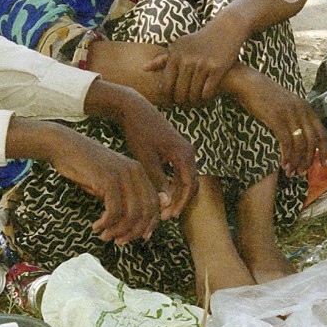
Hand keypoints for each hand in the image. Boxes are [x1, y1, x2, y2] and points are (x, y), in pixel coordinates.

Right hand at [11, 120, 162, 245]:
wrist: (64, 146)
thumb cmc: (84, 166)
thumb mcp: (109, 181)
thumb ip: (123, 196)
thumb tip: (135, 222)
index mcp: (138, 172)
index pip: (154, 203)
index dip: (150, 224)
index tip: (140, 237)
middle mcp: (135, 172)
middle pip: (146, 211)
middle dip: (134, 232)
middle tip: (120, 242)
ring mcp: (122, 175)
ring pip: (131, 214)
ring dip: (118, 231)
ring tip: (105, 236)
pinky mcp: (108, 180)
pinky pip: (114, 211)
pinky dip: (106, 224)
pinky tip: (96, 227)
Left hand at [112, 94, 197, 219]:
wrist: (135, 109)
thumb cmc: (139, 132)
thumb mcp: (147, 159)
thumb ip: (158, 180)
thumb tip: (167, 202)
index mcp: (184, 154)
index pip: (190, 186)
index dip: (181, 203)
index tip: (168, 216)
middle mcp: (189, 152)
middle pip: (191, 184)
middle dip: (179, 202)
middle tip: (165, 217)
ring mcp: (184, 151)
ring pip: (185, 180)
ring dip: (176, 195)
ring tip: (161, 209)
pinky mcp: (177, 151)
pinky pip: (180, 173)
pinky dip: (172, 185)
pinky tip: (160, 194)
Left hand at [145, 20, 245, 104]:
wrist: (225, 30)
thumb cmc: (199, 40)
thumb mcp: (180, 46)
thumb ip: (162, 59)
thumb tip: (143, 68)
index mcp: (175, 55)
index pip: (166, 85)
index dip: (168, 96)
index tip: (172, 98)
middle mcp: (187, 60)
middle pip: (180, 92)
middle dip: (181, 101)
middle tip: (184, 102)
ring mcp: (203, 65)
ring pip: (194, 94)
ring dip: (194, 100)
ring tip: (195, 100)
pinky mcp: (217, 69)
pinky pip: (207, 92)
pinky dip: (206, 97)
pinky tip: (206, 95)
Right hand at [228, 66, 326, 175]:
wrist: (248, 83)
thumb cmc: (265, 96)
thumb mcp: (287, 104)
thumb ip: (296, 117)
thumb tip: (301, 139)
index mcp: (306, 108)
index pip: (321, 132)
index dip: (324, 150)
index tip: (324, 164)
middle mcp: (301, 111)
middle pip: (312, 141)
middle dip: (309, 160)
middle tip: (302, 173)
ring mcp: (289, 114)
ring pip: (300, 144)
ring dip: (297, 161)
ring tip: (291, 172)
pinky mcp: (276, 118)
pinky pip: (286, 142)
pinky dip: (287, 155)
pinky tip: (283, 164)